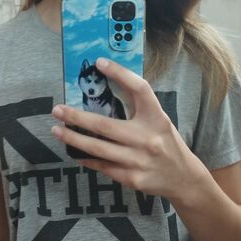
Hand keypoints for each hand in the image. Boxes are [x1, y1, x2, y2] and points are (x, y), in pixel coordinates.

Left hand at [51, 57, 200, 197]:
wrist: (183, 177)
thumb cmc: (165, 142)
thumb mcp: (158, 120)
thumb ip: (137, 107)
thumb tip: (104, 87)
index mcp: (157, 118)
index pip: (139, 89)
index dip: (120, 73)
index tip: (100, 62)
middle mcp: (148, 138)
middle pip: (105, 125)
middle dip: (76, 117)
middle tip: (58, 110)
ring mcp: (139, 160)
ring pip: (98, 148)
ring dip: (73, 138)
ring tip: (57, 130)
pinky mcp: (132, 178)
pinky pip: (102, 166)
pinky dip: (86, 158)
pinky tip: (74, 151)